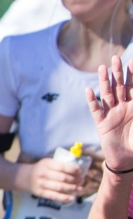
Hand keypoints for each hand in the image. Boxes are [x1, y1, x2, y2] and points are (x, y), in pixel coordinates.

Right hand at [22, 159, 91, 201]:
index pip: (62, 167)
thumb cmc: (40, 169)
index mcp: (46, 164)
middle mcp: (43, 173)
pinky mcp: (40, 192)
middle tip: (82, 181)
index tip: (80, 172)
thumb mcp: (47, 163)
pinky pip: (54, 196)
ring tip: (79, 188)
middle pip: (63, 178)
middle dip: (75, 180)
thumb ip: (59, 165)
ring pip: (60, 187)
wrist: (23, 176)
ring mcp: (41, 184)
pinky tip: (72, 198)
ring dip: (72, 188)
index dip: (73, 170)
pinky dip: (64, 198)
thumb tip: (77, 171)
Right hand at [89, 55, 132, 174]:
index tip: (132, 61)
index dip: (132, 75)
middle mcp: (123, 108)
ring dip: (104, 81)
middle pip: (120, 86)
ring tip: (102, 68)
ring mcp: (112, 114)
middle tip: (116, 58)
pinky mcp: (102, 124)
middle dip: (118, 73)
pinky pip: (96, 110)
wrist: (128, 160)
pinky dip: (92, 100)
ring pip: (107, 94)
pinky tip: (89, 90)